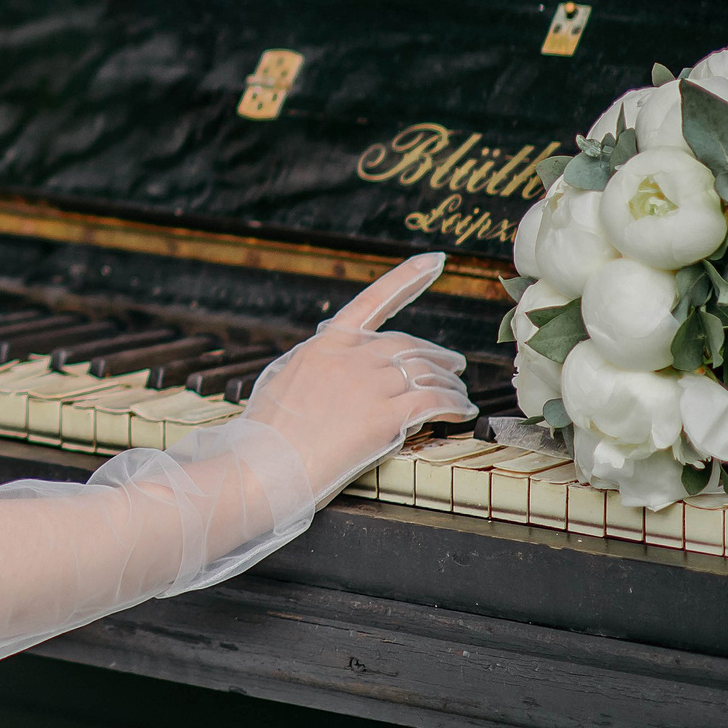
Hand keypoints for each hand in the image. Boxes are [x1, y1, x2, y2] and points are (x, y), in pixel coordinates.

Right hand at [241, 254, 474, 497]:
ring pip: (427, 373)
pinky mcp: (385, 416)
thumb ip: (311, 362)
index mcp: (324, 345)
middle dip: (437, 354)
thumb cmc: (266, 433)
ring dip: (449, 383)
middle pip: (408, 345)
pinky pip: (435, 401)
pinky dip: (455, 404)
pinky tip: (463, 411)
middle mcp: (350, 357)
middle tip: (454, 365)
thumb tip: (328, 351)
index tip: (434, 260)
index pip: (372, 300)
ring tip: (460, 394)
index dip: (407, 277)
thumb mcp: (279, 380)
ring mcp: (369, 385)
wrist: (265, 467)